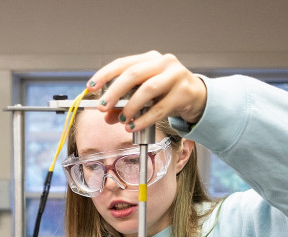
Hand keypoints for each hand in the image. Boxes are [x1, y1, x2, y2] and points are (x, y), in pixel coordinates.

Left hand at [87, 51, 207, 131]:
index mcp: (149, 58)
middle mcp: (163, 62)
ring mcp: (175, 75)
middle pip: (133, 74)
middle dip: (114, 92)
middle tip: (102, 107)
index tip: (91, 87)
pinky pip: (160, 108)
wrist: (196, 97)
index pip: (122, 63)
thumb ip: (124, 104)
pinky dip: (144, 119)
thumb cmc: (166, 93)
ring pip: (148, 89)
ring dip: (130, 106)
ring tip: (121, 119)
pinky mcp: (184, 92)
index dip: (104, 75)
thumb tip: (107, 116)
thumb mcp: (143, 97)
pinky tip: (133, 126)